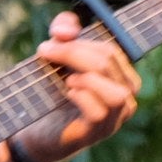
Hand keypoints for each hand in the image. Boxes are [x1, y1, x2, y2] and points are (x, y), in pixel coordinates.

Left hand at [9, 11, 141, 161]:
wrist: (37, 131)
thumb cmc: (52, 91)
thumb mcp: (58, 53)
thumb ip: (64, 28)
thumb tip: (66, 32)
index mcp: (121, 77)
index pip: (112, 51)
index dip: (82, 41)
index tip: (52, 40)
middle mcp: (125, 98)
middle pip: (109, 64)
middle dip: (74, 53)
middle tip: (46, 52)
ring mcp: (114, 118)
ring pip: (118, 94)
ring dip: (87, 79)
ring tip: (67, 80)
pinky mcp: (97, 133)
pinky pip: (101, 113)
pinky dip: (83, 98)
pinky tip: (68, 94)